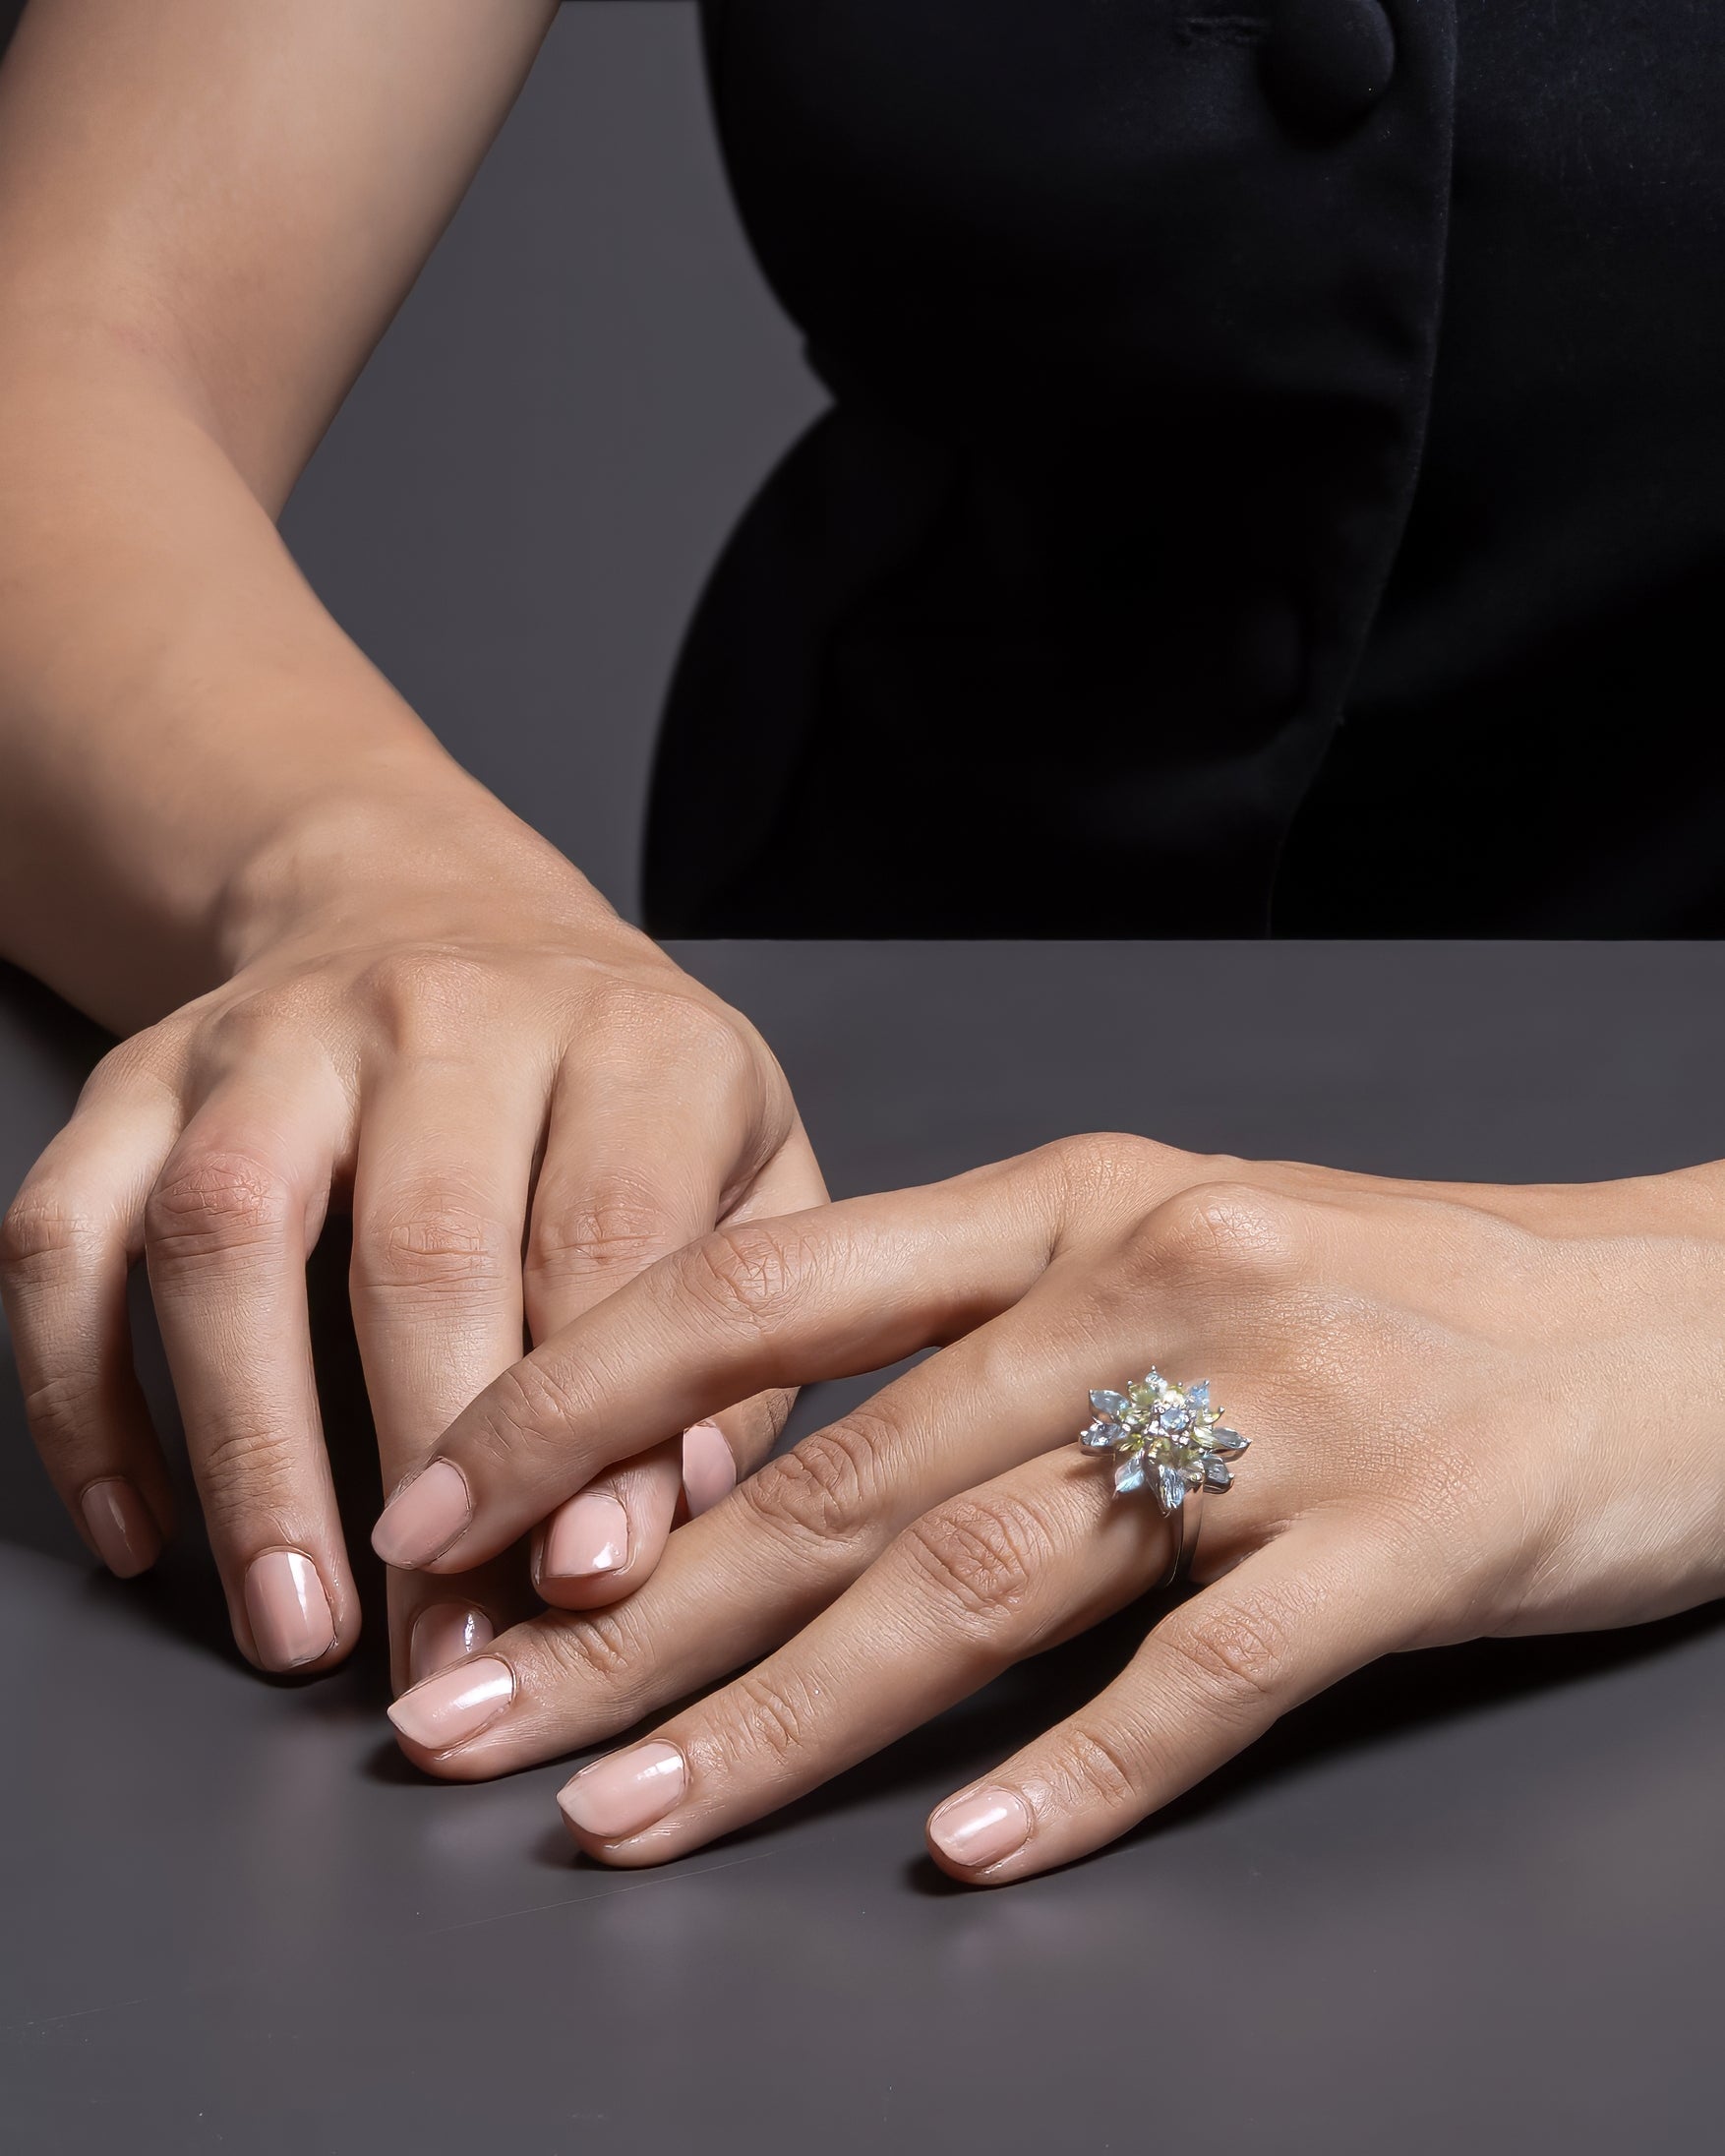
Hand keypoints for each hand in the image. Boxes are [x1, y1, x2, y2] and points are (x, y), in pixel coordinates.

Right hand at [0, 792, 821, 1683]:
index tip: (575, 1584)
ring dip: (251, 1451)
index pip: (609, 1240)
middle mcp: (448, 1017)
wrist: (435, 907)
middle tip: (442, 1652)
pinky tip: (141, 1532)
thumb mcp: (748, 1170)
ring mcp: (279, 1037)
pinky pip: (66, 1232)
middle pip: (423, 1249)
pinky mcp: (144, 1074)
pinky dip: (78, 1395)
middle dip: (427, 1475)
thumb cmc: (618, 1086)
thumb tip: (665, 1512)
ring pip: (227, 1233)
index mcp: (631, 1042)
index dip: (588, 1426)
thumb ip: (735, 1339)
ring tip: (293, 1625)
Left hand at [374, 1134, 1724, 1882]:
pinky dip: (1079, 1772)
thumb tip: (749, 1454)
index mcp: (1065, 1199)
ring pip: (978, 1580)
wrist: (1672, 1320)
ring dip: (783, 1719)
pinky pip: (1204, 1672)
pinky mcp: (1401, 1534)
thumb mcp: (1164, 1247)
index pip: (762, 1289)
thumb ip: (974, 1328)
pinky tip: (965, 1856)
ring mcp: (1276, 1408)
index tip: (437, 1513)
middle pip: (834, 1472)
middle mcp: (1145, 1280)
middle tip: (459, 1723)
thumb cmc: (1387, 1294)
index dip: (578, 1404)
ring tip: (626, 1821)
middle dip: (623, 1617)